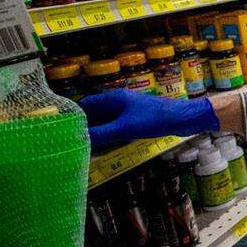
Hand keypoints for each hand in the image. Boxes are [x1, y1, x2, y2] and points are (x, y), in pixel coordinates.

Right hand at [80, 89, 219, 148]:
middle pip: (95, 114)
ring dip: (96, 132)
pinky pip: (116, 127)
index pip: (85, 105)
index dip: (74, 117)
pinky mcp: (136, 120)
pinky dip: (108, 135)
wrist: (184, 119)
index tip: (63, 131)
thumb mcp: (125, 128)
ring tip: (84, 147)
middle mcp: (118, 102)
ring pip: (105, 121)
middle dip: (84, 127)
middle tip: (71, 143)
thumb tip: (78, 140)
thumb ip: (101, 133)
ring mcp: (128, 111)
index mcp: (113, 98)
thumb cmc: (155, 119)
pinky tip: (104, 146)